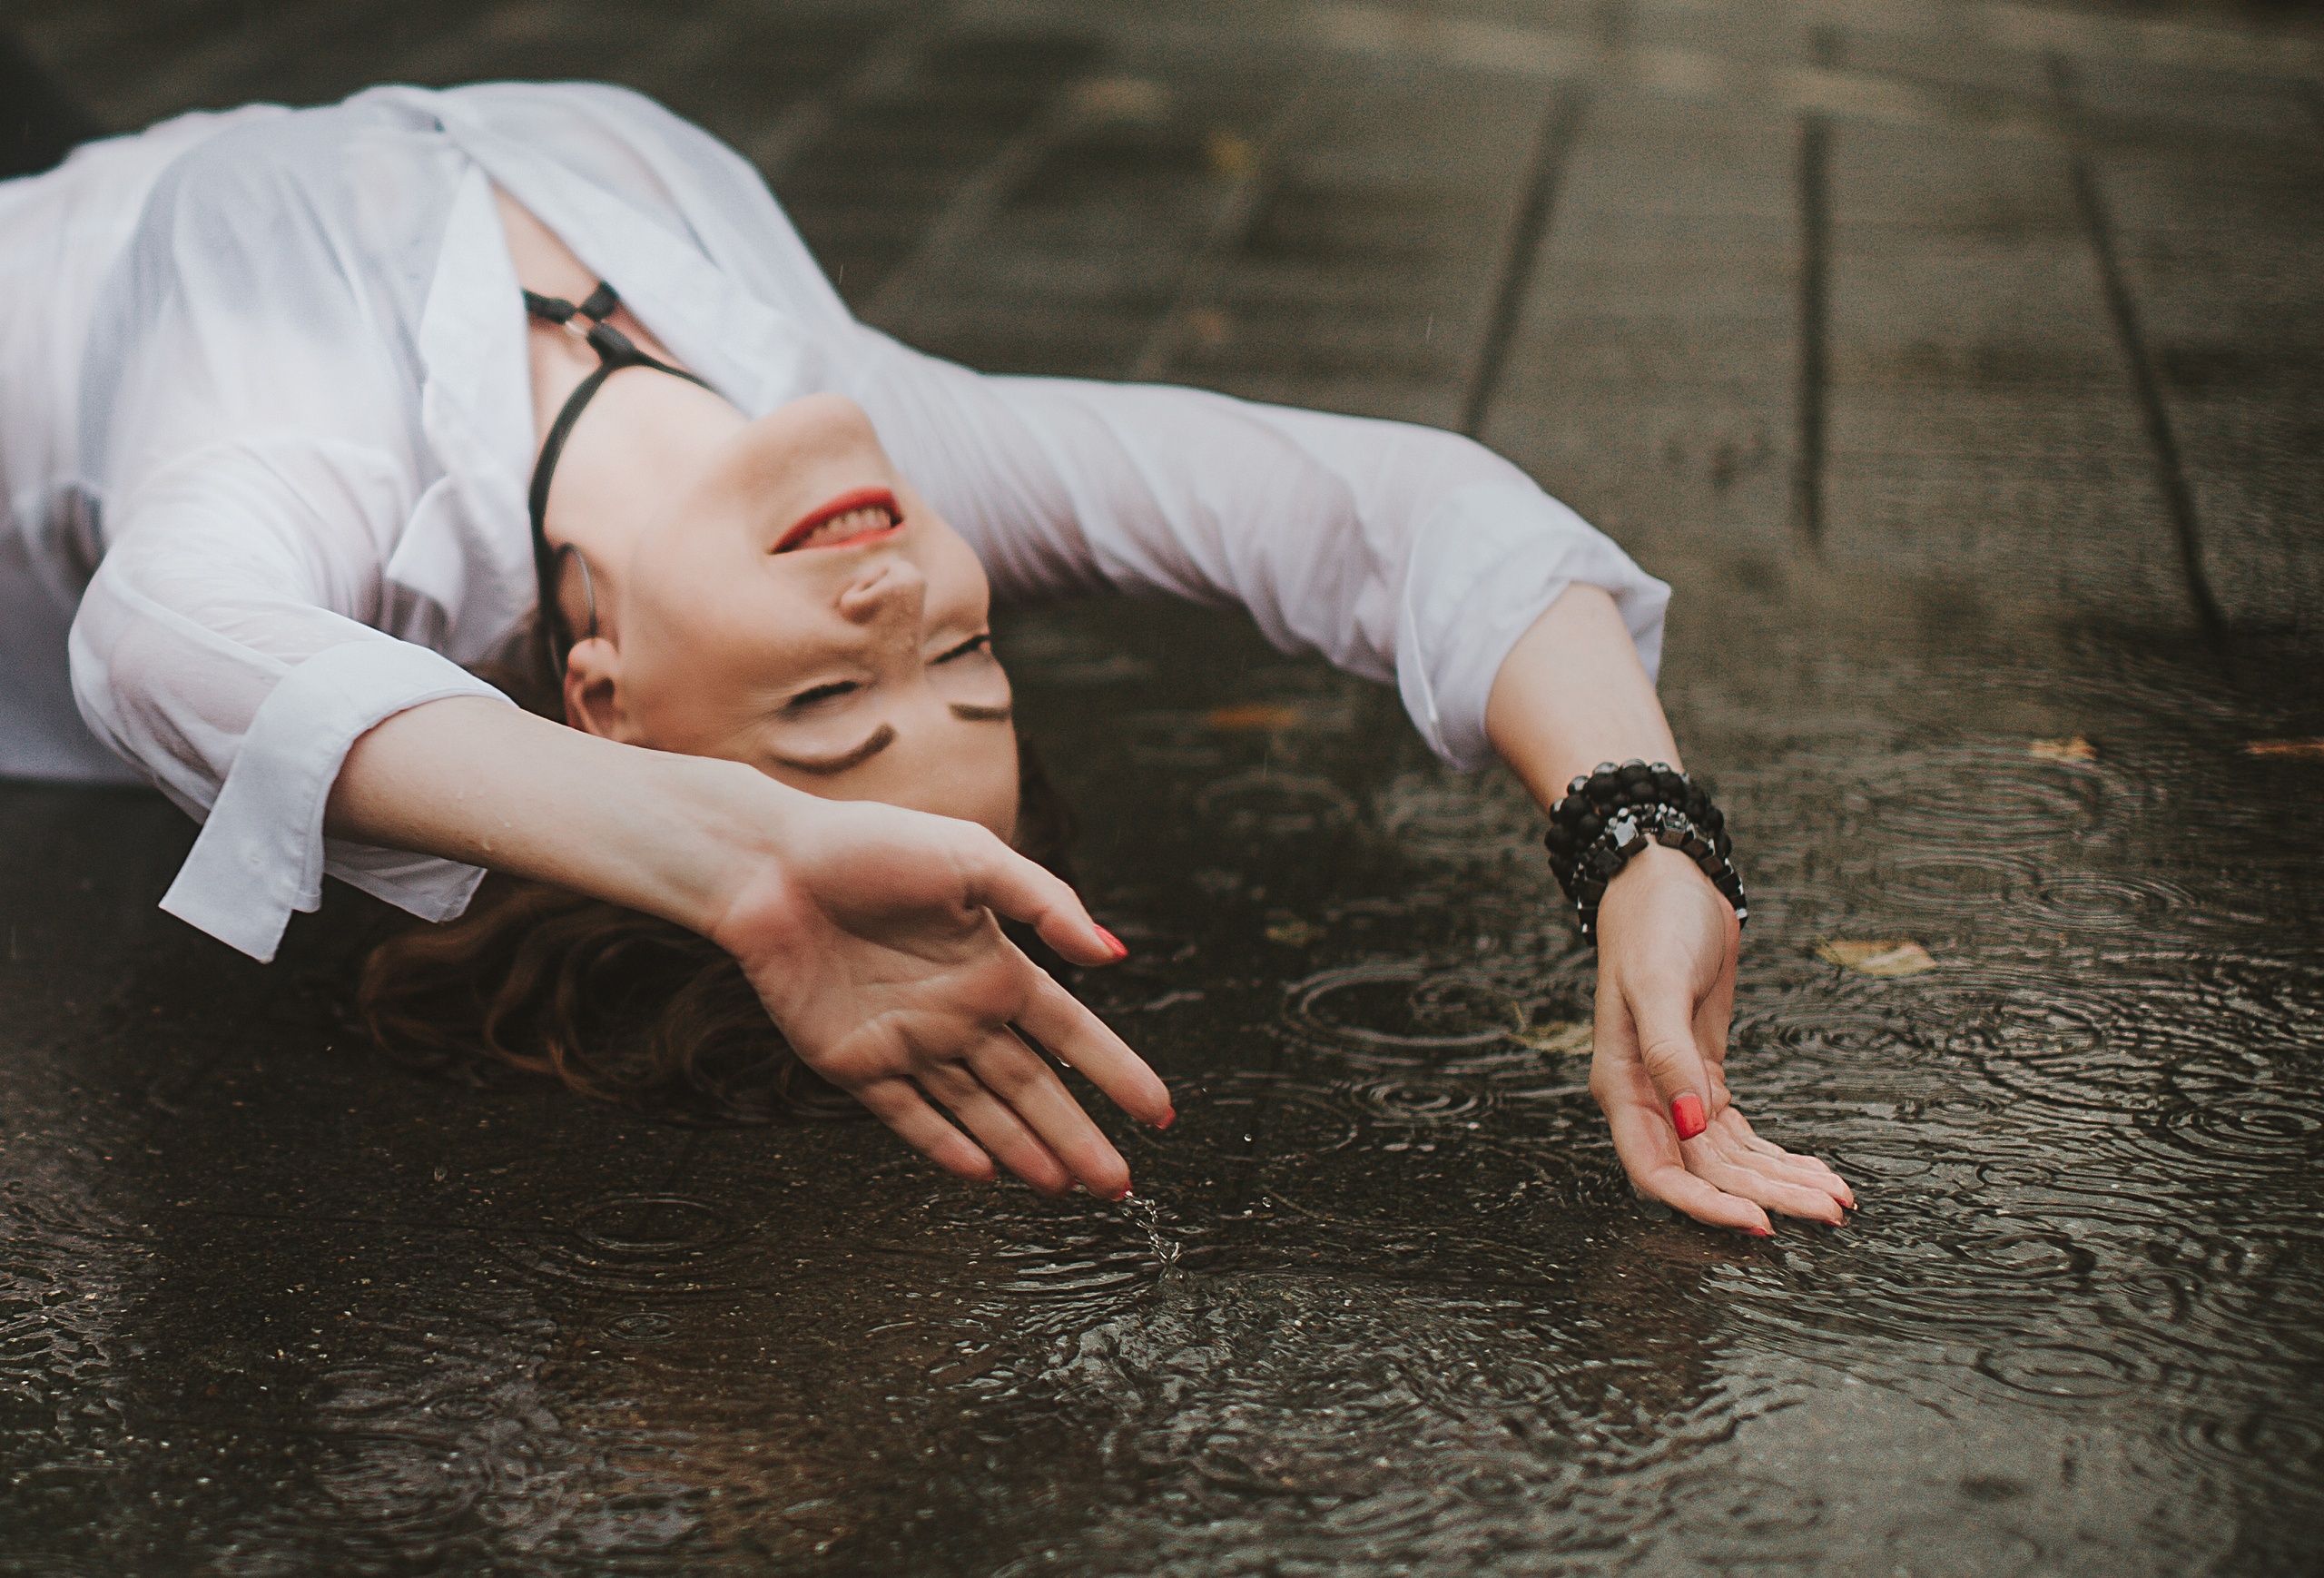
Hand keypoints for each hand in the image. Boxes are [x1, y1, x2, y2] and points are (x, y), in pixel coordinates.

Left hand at [708, 796, 1172, 1198]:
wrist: (770, 865)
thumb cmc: (869, 845)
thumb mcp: (972, 858)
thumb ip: (1044, 902)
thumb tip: (1111, 954)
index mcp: (994, 967)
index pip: (1071, 1034)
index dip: (1115, 1072)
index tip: (1157, 1111)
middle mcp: (959, 1012)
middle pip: (1033, 1088)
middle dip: (1080, 1136)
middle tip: (1121, 1184)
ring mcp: (908, 1042)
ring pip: (981, 1111)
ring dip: (1025, 1150)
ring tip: (1069, 1188)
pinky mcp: (854, 1063)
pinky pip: (910, 1116)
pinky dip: (947, 1147)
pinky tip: (987, 1173)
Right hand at [1589, 845, 1854, 1232]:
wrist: (1666, 881)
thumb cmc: (1652, 924)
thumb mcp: (1658, 982)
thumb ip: (1667, 1055)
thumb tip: (1688, 1124)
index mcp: (1622, 1084)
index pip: (1658, 1170)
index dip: (1703, 1205)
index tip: (1759, 1224)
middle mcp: (1649, 1098)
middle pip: (1708, 1172)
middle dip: (1769, 1196)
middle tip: (1829, 1212)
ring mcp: (1677, 1090)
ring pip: (1732, 1160)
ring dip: (1783, 1181)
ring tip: (1838, 1200)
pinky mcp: (1706, 1076)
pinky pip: (1742, 1135)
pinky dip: (1780, 1155)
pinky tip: (1816, 1170)